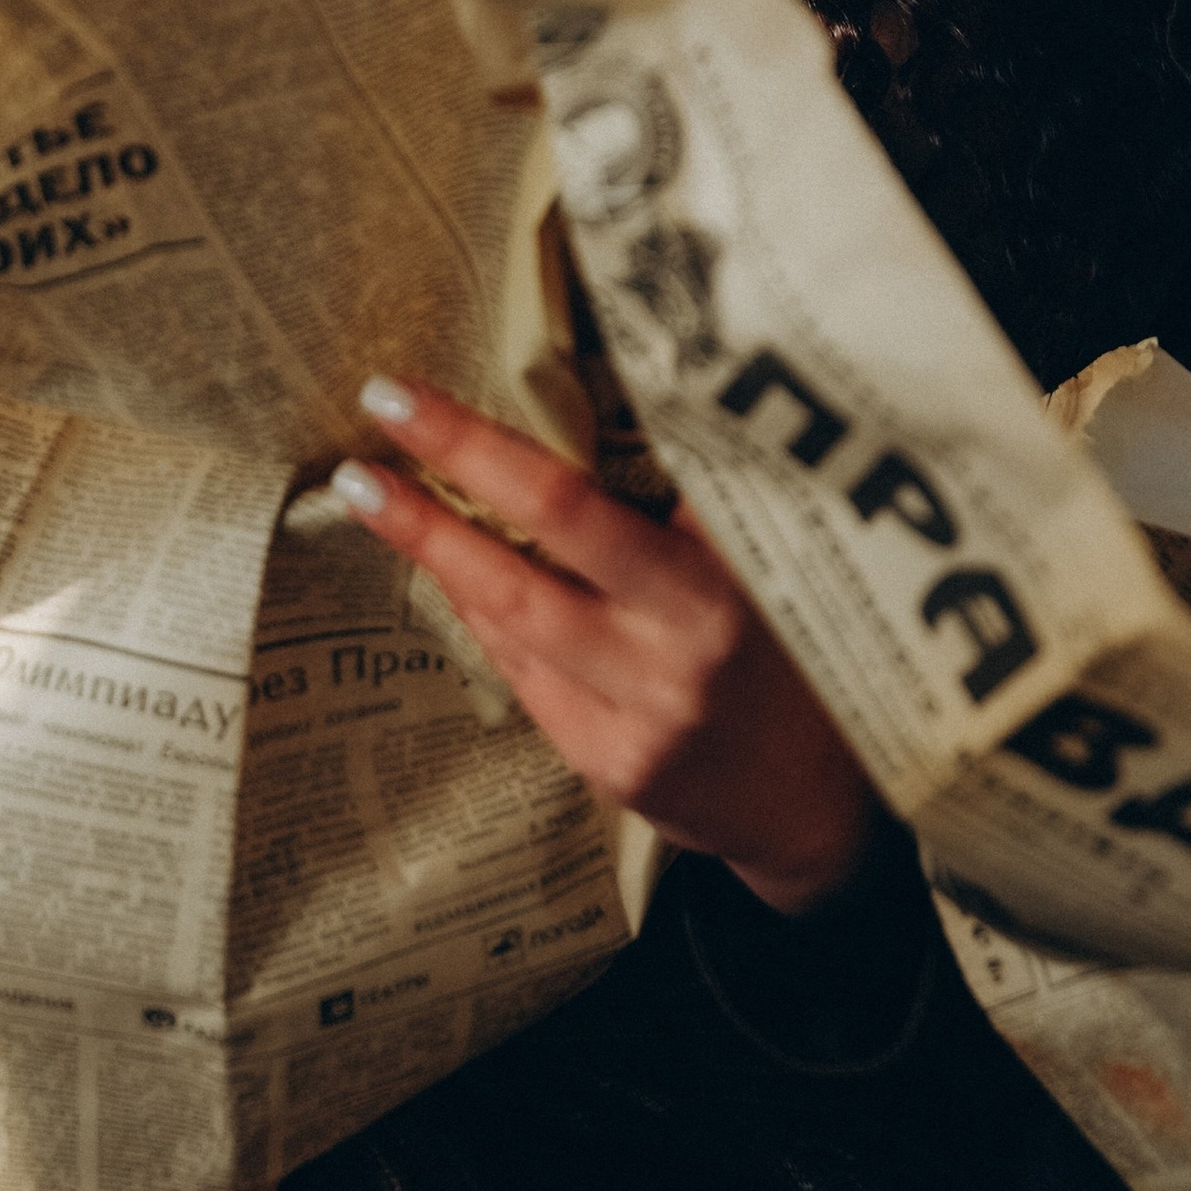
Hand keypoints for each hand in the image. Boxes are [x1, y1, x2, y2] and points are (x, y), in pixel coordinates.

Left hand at [332, 374, 876, 918]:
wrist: (817, 803)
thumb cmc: (789, 643)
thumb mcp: (767, 559)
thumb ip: (700, 495)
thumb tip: (581, 394)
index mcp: (732, 567)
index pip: (610, 482)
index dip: (511, 436)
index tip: (436, 387)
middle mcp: (689, 639)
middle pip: (551, 532)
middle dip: (460, 461)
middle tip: (385, 401)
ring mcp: (646, 711)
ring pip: (517, 613)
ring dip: (438, 546)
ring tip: (372, 491)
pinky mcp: (612, 766)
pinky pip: (526, 674)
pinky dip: (484, 615)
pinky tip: (447, 573)